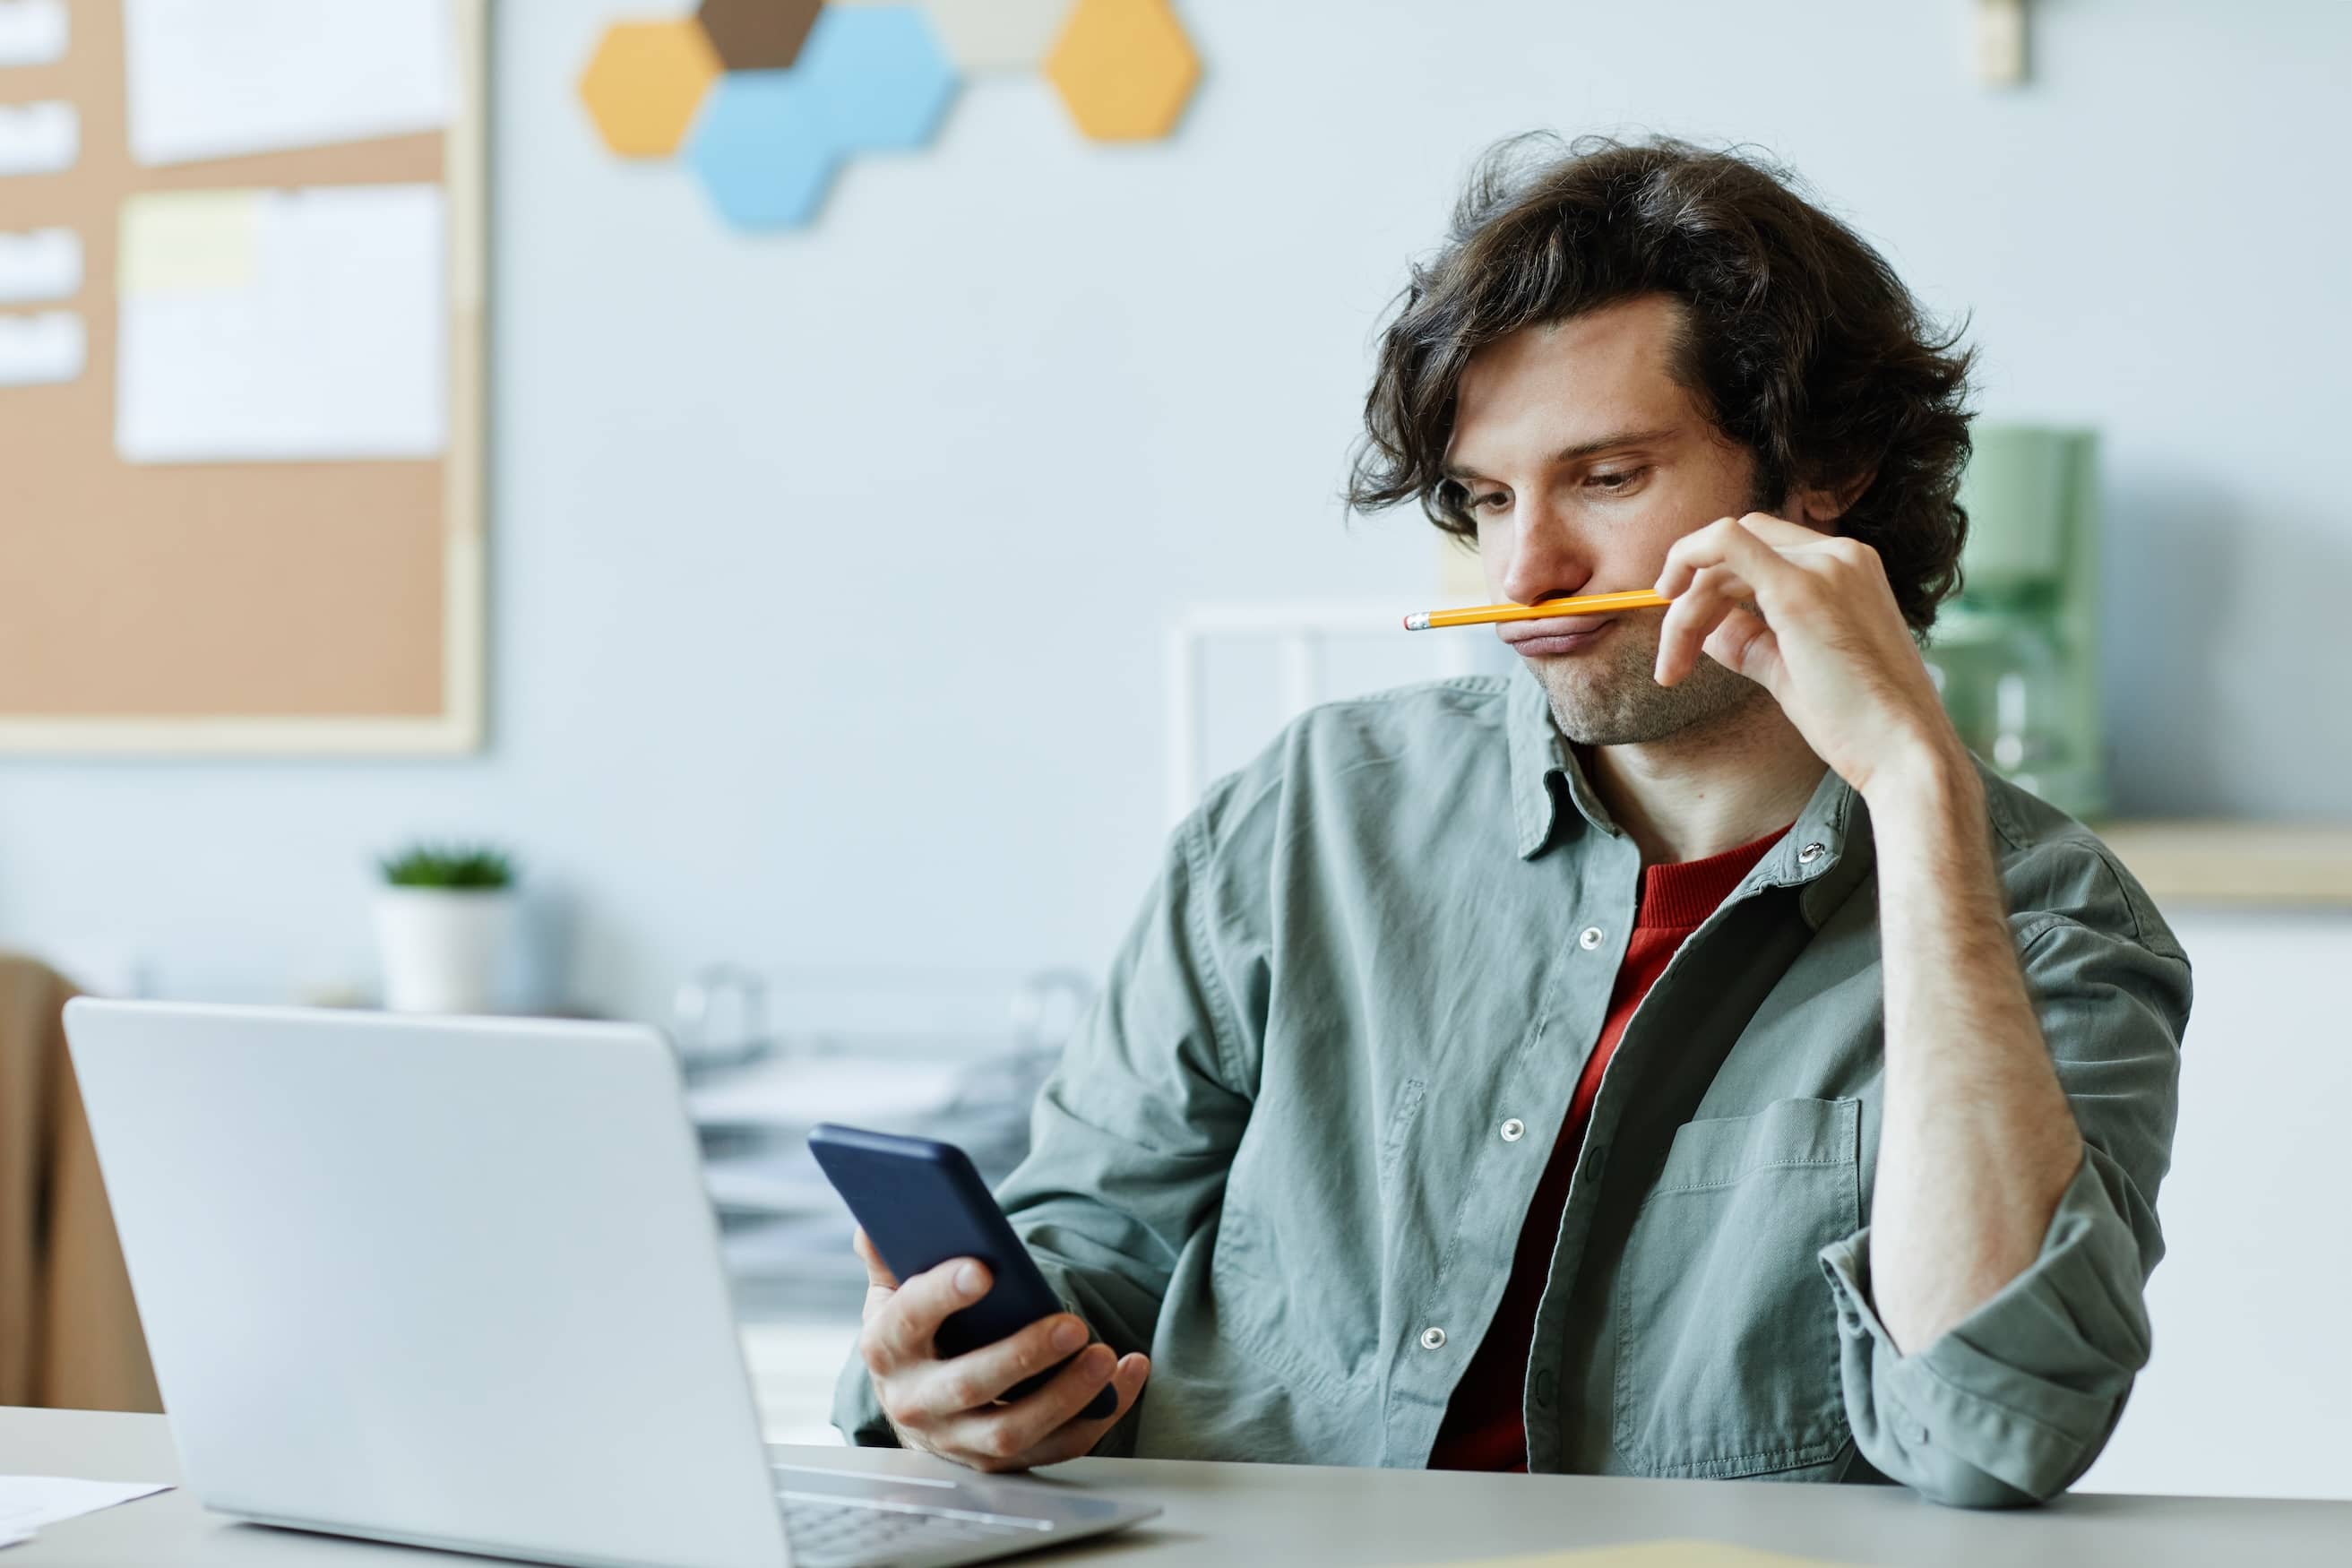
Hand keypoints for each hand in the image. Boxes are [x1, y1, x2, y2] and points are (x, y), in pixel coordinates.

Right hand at [852, 1228, 1150, 1473]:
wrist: (915, 1405)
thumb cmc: (914, 1335)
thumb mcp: (891, 1295)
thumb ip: (888, 1257)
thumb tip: (873, 1220)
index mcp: (887, 1349)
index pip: (910, 1320)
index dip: (942, 1293)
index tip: (984, 1268)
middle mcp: (917, 1402)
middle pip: (969, 1384)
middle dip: (1023, 1356)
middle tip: (1072, 1324)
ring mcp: (959, 1440)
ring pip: (1013, 1431)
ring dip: (1066, 1396)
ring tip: (1106, 1355)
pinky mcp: (1001, 1462)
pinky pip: (1056, 1446)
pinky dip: (1098, 1414)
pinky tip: (1127, 1375)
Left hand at [1653, 512, 1968, 798]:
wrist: (1903, 753)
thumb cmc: (1857, 723)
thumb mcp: (1792, 670)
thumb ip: (1751, 642)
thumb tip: (1706, 630)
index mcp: (1847, 569)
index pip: (1761, 553)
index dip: (1715, 586)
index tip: (1690, 633)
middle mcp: (1840, 556)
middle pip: (1736, 553)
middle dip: (1693, 600)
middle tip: (1673, 661)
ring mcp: (1823, 566)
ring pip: (1722, 557)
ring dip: (1686, 611)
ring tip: (1673, 667)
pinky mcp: (1800, 589)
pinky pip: (1725, 543)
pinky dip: (1687, 557)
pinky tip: (1669, 600)